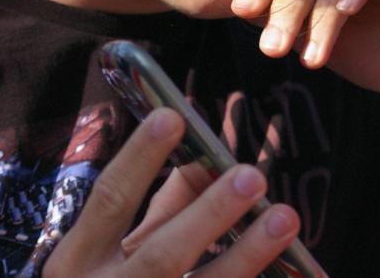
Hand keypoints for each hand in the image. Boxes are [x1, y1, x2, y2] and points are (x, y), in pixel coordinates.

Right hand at [44, 107, 300, 277]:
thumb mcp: (115, 251)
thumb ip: (164, 206)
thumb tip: (205, 158)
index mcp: (78, 262)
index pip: (109, 200)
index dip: (139, 159)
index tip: (172, 117)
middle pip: (162, 256)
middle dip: (209, 215)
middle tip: (252, 176)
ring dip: (246, 256)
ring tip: (285, 218)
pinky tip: (301, 274)